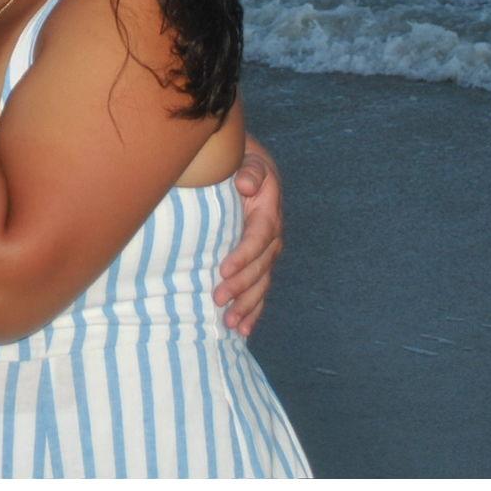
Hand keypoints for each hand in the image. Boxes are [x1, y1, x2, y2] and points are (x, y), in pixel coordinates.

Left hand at [215, 134, 283, 335]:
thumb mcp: (249, 160)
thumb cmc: (243, 164)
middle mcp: (272, 237)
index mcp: (269, 212)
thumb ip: (250, 171)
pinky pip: (261, 290)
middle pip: (260, 267)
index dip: (243, 256)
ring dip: (248, 306)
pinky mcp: (260, 263)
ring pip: (262, 284)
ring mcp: (268, 253)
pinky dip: (254, 311)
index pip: (258, 238)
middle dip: (241, 287)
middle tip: (218, 300)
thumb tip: (246, 184)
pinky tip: (244, 330)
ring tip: (231, 324)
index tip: (223, 270)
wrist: (248, 169)